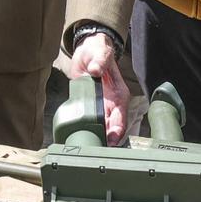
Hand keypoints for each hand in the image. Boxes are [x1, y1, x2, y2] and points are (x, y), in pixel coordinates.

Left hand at [68, 30, 129, 144]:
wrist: (88, 53)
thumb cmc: (98, 53)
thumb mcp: (100, 54)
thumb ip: (99, 61)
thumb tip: (96, 69)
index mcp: (119, 94)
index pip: (121, 117)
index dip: (117, 130)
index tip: (111, 140)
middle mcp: (112, 104)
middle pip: (111, 129)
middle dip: (105, 140)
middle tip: (95, 148)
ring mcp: (101, 108)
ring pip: (101, 129)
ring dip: (96, 138)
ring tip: (87, 147)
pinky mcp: (90, 108)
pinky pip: (89, 123)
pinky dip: (86, 131)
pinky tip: (79, 137)